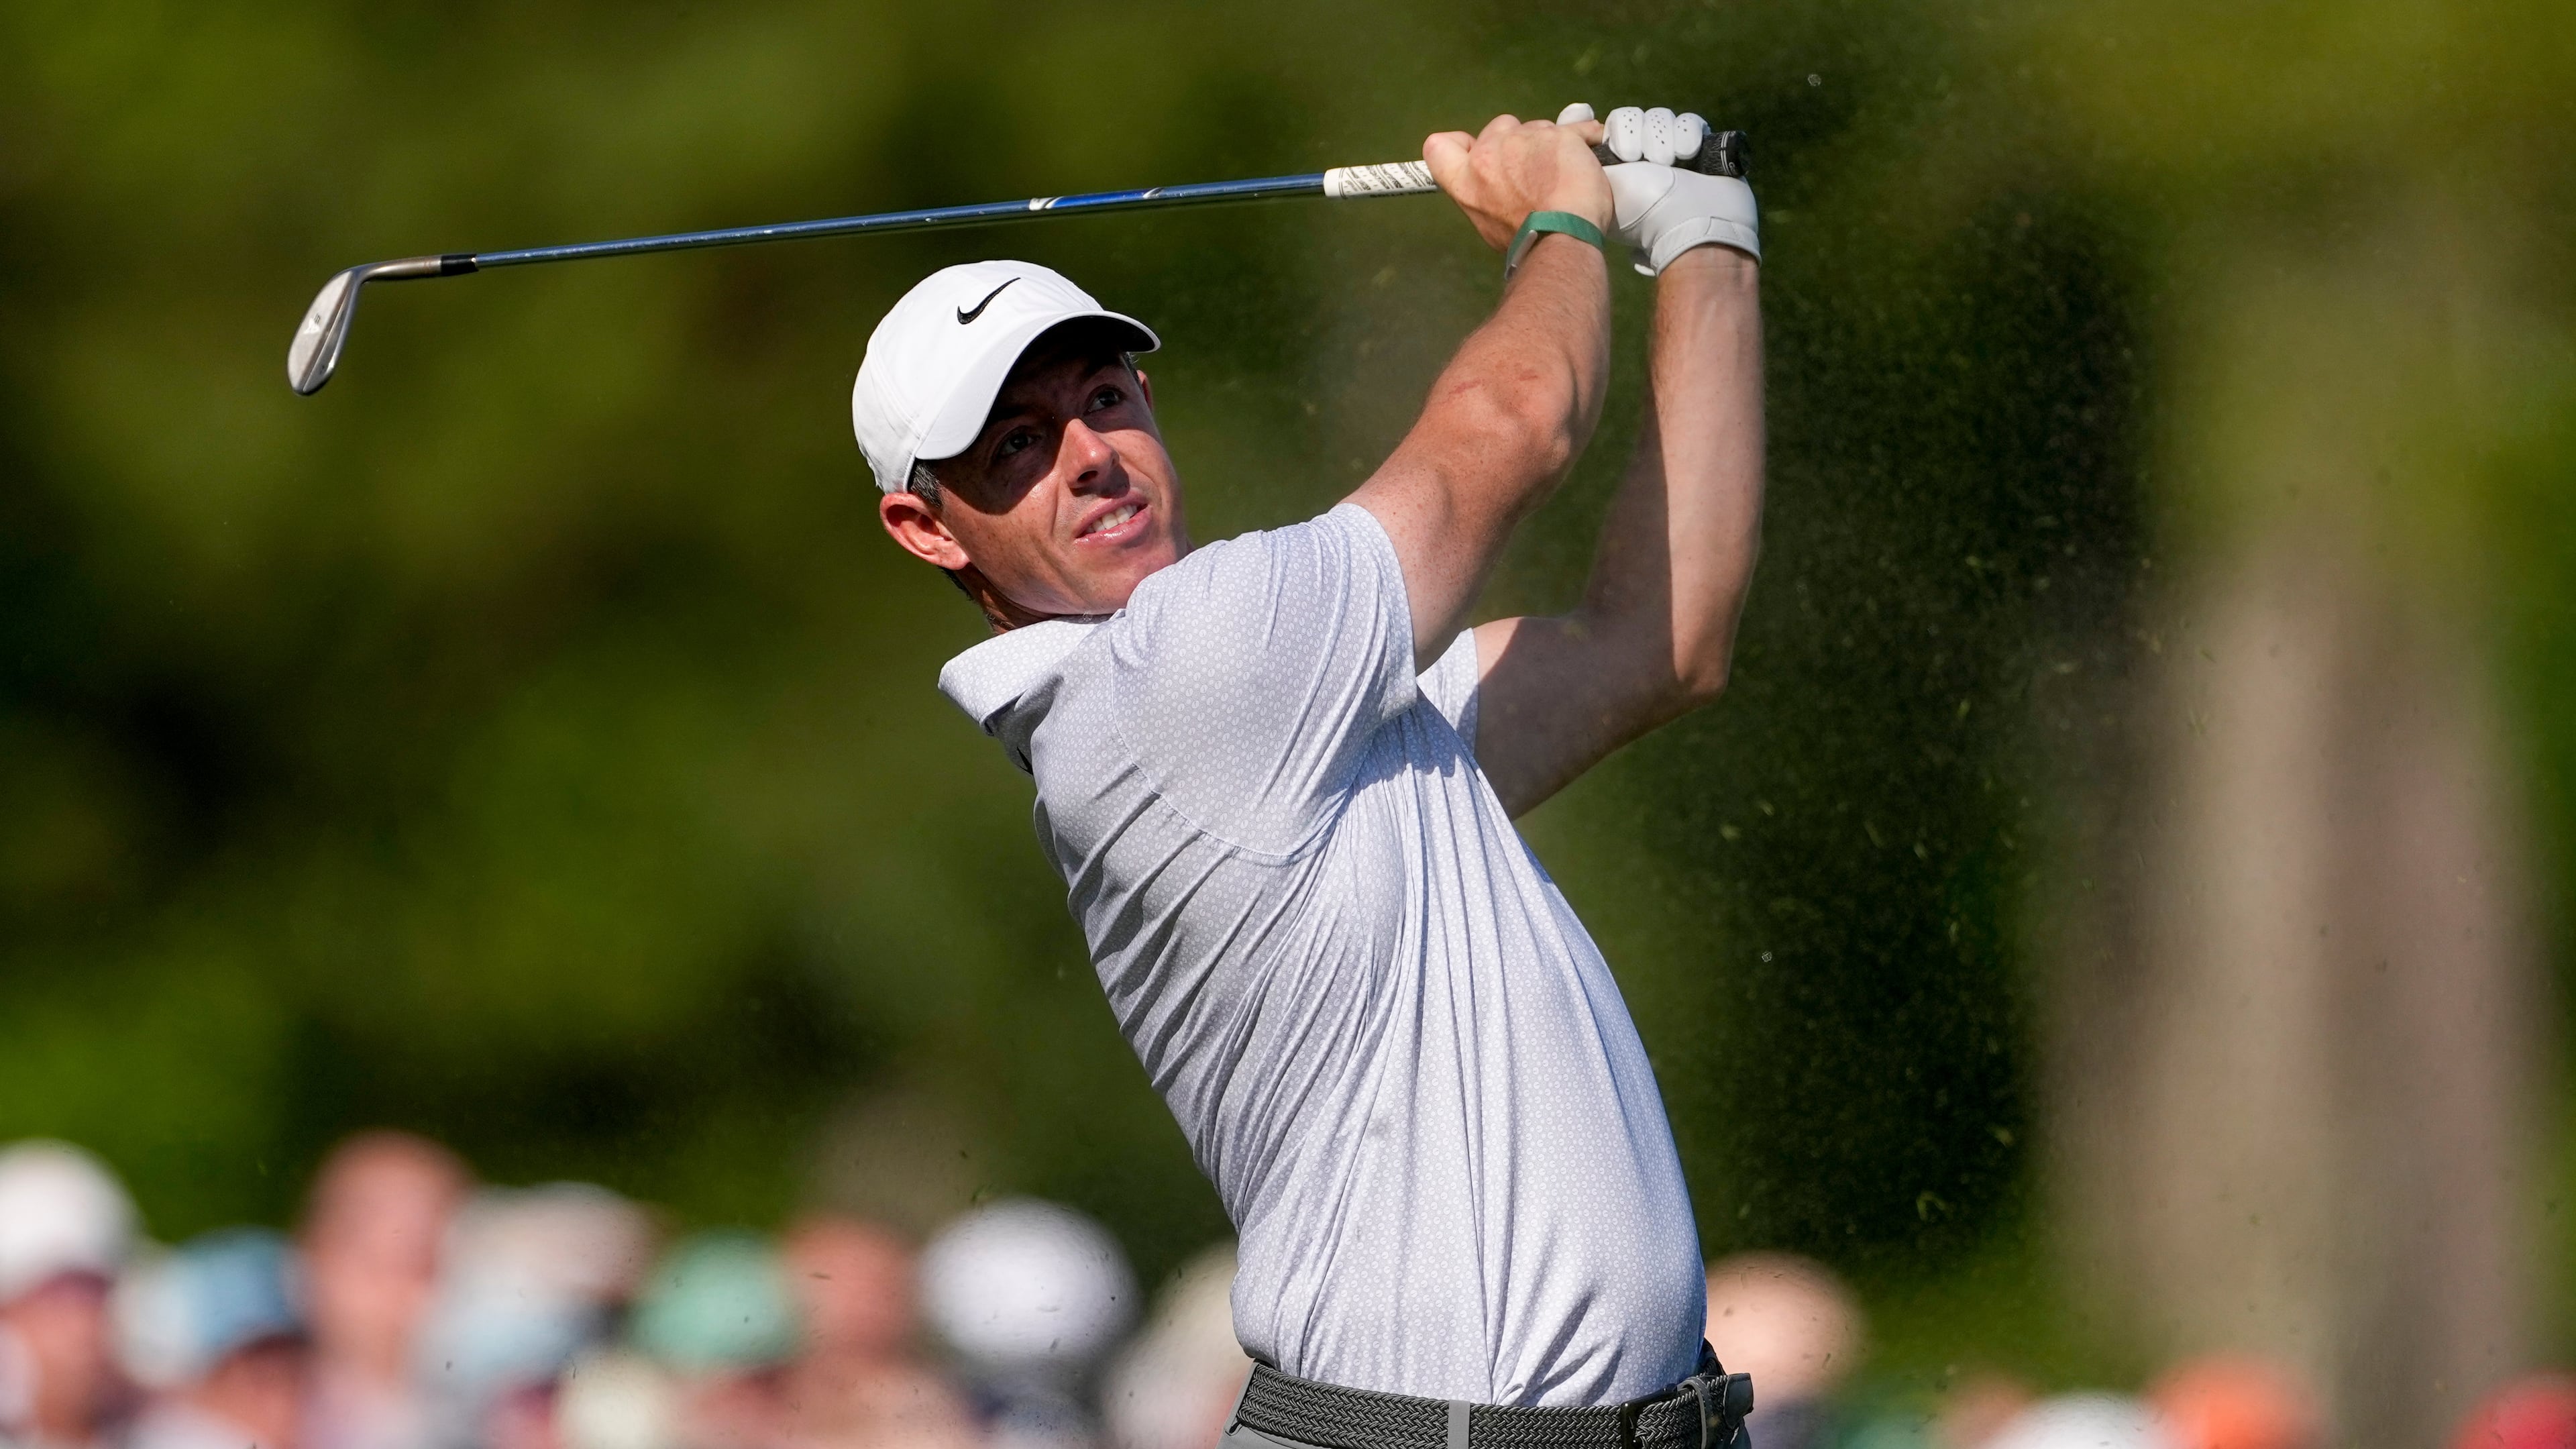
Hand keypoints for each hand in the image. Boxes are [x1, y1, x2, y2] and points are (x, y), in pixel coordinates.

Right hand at [1423, 113, 1612, 252]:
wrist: (1562, 238)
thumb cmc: (1527, 240)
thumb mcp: (1490, 224)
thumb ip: (1486, 195)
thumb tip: (1498, 189)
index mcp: (1466, 181)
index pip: (1438, 147)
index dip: (1456, 145)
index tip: (1474, 153)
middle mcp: (1488, 155)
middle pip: (1497, 129)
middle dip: (1515, 143)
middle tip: (1533, 172)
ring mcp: (1523, 140)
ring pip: (1535, 127)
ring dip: (1548, 143)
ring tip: (1565, 172)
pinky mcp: (1557, 135)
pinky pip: (1573, 129)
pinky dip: (1582, 137)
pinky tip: (1589, 147)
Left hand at [1568, 104, 1761, 273]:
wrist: (1686, 229)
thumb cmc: (1640, 214)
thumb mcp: (1603, 183)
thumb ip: (1584, 149)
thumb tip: (1575, 110)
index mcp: (1621, 161)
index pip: (1618, 124)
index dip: (1621, 129)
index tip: (1622, 149)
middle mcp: (1645, 154)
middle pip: (1638, 118)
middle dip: (1637, 135)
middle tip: (1635, 157)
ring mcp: (1673, 150)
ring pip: (1661, 117)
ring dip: (1660, 137)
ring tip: (1662, 161)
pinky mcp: (1698, 147)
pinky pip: (1689, 122)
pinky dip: (1685, 134)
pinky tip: (1685, 154)